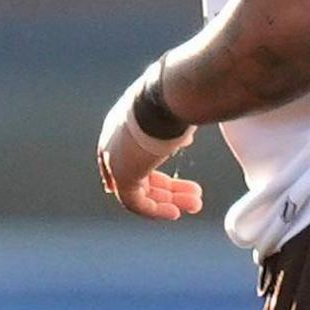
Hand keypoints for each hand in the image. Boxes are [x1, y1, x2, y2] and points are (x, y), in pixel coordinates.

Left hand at [96, 77, 205, 220]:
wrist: (165, 97)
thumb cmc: (173, 97)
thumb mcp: (172, 112)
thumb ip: (172, 128)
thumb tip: (184, 140)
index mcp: (122, 125)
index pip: (130, 155)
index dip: (150, 173)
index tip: (171, 186)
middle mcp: (114, 143)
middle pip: (141, 175)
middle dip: (170, 189)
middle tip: (195, 197)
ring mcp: (116, 160)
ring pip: (141, 191)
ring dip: (169, 200)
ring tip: (194, 205)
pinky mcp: (122, 176)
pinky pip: (136, 203)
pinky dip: (156, 210)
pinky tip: (175, 213)